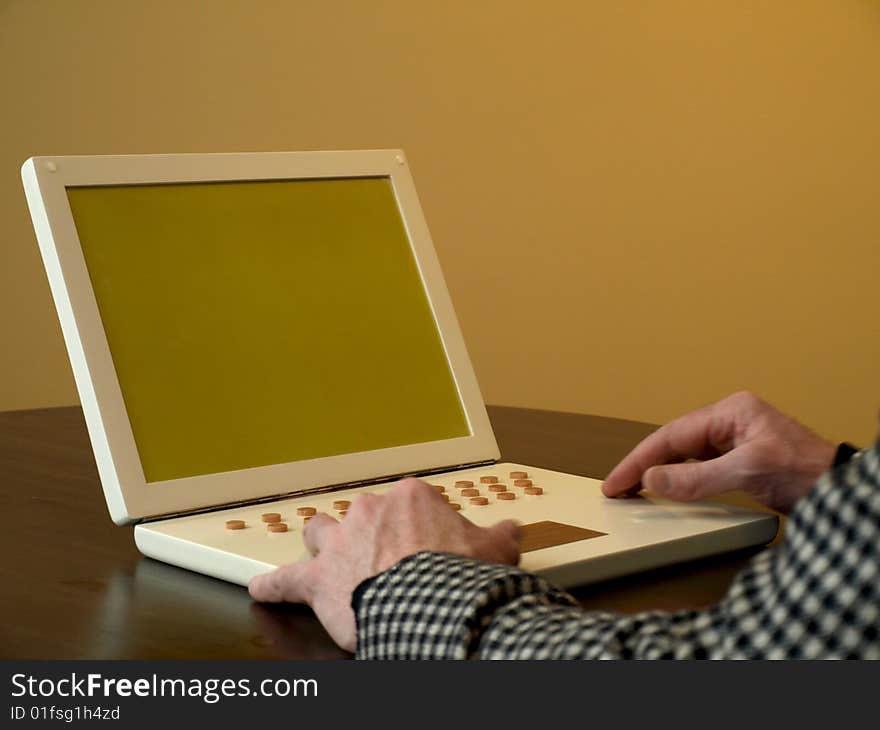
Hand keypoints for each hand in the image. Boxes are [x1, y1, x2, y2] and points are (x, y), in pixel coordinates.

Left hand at [248, 478, 520, 651]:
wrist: (430, 601)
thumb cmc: (459, 574)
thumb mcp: (495, 550)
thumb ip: (501, 535)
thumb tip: (514, 529)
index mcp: (410, 499)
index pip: (410, 505)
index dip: (419, 528)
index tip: (430, 547)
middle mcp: (371, 512)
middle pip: (364, 514)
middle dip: (370, 531)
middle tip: (384, 555)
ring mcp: (341, 544)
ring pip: (320, 532)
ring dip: (322, 543)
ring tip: (326, 558)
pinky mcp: (319, 581)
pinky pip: (286, 581)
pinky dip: (274, 586)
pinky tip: (264, 589)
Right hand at [602, 391, 835, 512]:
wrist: (843, 489)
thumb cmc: (807, 472)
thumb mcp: (748, 472)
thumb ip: (697, 478)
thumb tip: (652, 480)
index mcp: (730, 411)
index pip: (671, 435)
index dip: (639, 460)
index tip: (615, 482)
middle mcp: (729, 421)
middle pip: (673, 443)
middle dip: (642, 465)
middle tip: (615, 489)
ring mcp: (734, 440)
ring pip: (683, 455)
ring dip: (657, 473)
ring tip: (631, 491)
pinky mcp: (740, 460)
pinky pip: (698, 467)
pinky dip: (678, 480)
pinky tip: (665, 490)